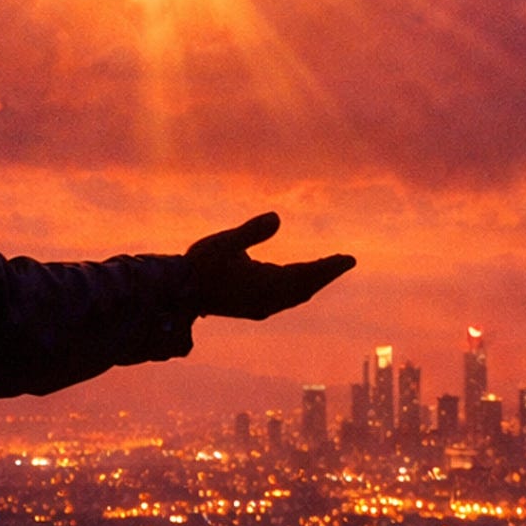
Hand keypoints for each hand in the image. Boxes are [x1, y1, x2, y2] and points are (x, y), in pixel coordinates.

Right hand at [182, 211, 354, 319]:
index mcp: (262, 287)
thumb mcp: (223, 243)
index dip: (328, 267)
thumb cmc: (198, 267)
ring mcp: (259, 307)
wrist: (176, 295)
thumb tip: (277, 217)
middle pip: (304, 288)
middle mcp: (265, 302)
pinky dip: (297, 286)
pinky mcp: (251, 308)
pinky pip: (284, 298)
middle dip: (325, 273)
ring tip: (328, 266)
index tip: (349, 259)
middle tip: (346, 260)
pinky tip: (297, 279)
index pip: (305, 276)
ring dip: (312, 281)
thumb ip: (251, 232)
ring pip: (295, 295)